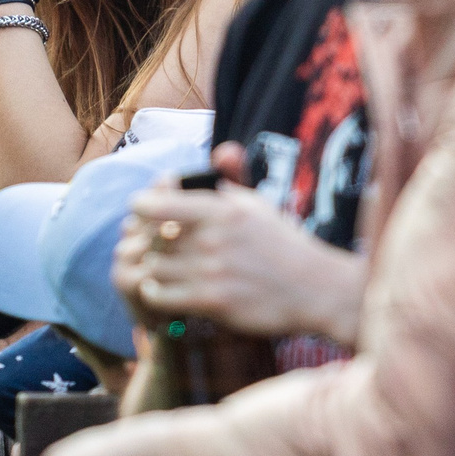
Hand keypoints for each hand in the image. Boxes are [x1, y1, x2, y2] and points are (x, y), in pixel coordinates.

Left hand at [114, 183, 366, 343]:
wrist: (313, 288)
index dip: (142, 205)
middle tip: (147, 242)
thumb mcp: (257, 204)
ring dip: (151, 266)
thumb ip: (228, 183)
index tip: (142, 209)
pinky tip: (162, 288)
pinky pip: (161, 295)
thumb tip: (217, 153)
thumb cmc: (284, 244)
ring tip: (158, 266)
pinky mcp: (212, 302)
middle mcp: (213, 238)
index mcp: (223, 209)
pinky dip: (154, 291)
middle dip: (145, 238)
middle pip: (152, 236)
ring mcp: (211, 271)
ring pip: (153, 266)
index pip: (159, 202)